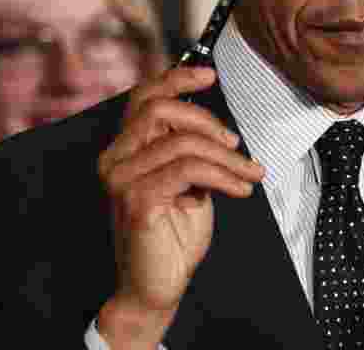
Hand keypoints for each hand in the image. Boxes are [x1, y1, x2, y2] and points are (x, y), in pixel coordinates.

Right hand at [96, 66, 264, 347]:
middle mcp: (115, 160)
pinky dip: (224, 175)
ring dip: (227, 158)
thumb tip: (216, 128)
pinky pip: (190, 170)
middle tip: (235, 145)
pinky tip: (240, 189)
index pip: (143, 98)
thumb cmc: (172, 235)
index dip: (176, 79)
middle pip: (161, 109)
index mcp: (124, 150)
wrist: (155, 288)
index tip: (208, 74)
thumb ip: (189, 151)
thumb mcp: (187, 182)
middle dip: (208, 121)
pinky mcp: (137, 199)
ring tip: (248, 174)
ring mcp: (122, 179)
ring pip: (183, 142)